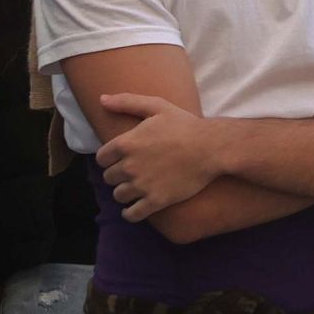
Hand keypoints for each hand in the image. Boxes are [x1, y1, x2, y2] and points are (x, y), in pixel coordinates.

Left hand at [96, 93, 220, 221]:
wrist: (212, 147)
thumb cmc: (186, 125)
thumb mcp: (158, 106)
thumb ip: (127, 102)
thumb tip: (101, 99)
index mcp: (126, 144)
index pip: (101, 159)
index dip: (110, 158)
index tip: (121, 158)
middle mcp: (129, 166)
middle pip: (109, 178)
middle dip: (118, 175)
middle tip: (132, 172)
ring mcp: (142, 185)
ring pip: (119, 195)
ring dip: (125, 192)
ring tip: (136, 188)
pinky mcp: (156, 200)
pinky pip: (133, 214)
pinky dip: (130, 213)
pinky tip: (133, 209)